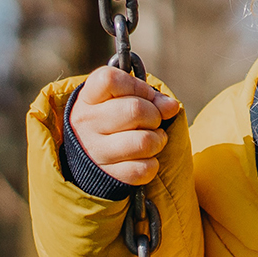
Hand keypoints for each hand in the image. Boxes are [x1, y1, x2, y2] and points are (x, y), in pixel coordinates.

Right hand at [68, 66, 182, 184]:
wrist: (89, 155)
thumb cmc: (113, 118)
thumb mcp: (124, 98)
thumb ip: (150, 97)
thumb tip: (171, 107)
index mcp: (87, 97)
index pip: (110, 80)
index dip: (136, 85)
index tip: (142, 94)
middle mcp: (86, 123)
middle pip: (135, 110)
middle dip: (154, 114)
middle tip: (152, 120)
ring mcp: (95, 151)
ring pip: (145, 142)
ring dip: (158, 140)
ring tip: (153, 138)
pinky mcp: (108, 176)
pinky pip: (144, 169)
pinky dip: (152, 164)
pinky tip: (145, 158)